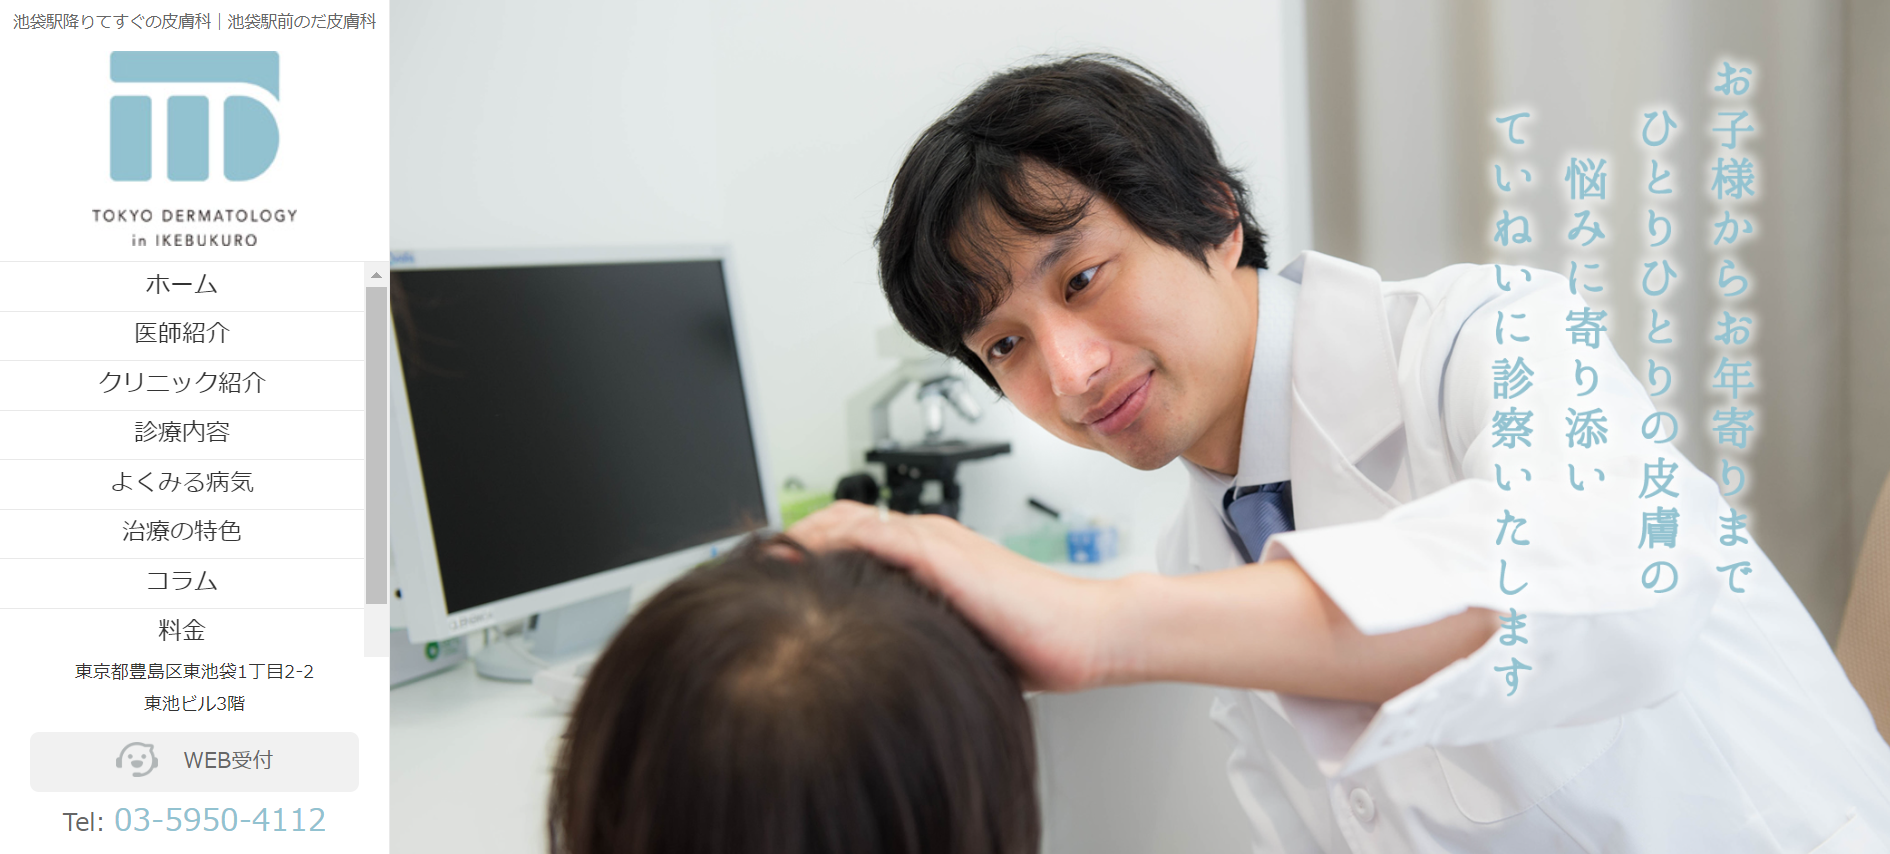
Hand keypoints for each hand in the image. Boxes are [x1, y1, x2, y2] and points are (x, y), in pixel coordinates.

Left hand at [786, 501, 1128, 691]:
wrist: (1084, 635)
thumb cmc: (1032, 641)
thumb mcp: (958, 636)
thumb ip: (919, 632)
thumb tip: (871, 663)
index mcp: (928, 553)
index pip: (850, 536)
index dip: (804, 550)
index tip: (765, 575)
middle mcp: (926, 538)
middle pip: (836, 521)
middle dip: (788, 541)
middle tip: (744, 567)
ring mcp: (933, 542)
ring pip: (845, 521)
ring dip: (797, 538)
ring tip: (757, 563)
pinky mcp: (942, 555)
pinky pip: (871, 537)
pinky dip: (829, 544)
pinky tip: (798, 563)